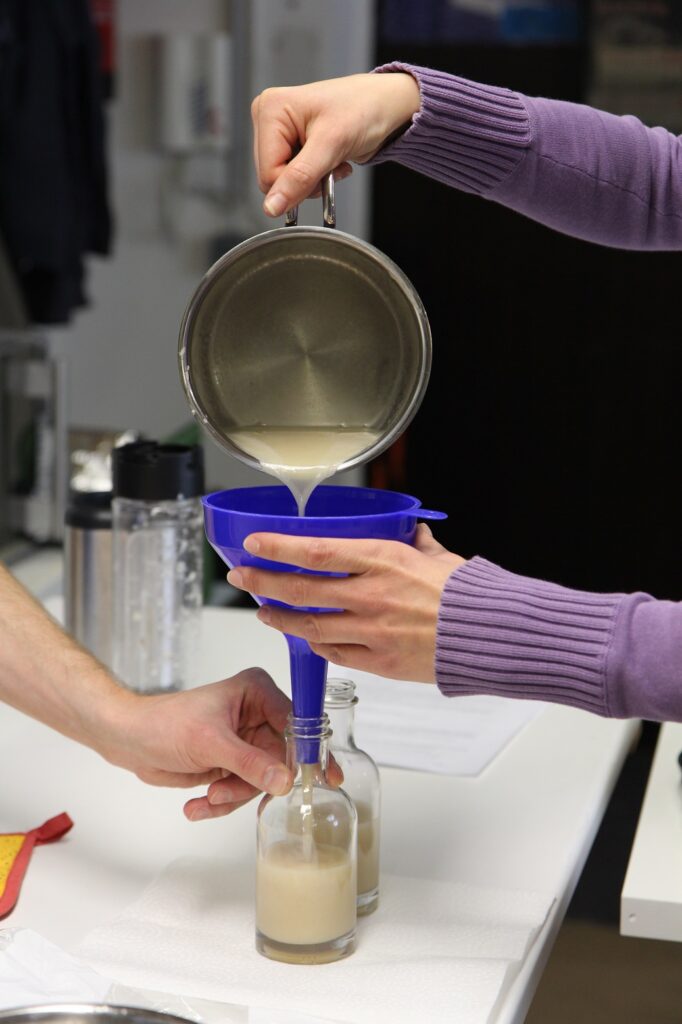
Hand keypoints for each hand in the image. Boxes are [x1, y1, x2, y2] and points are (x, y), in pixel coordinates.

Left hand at [97, 669, 292, 820]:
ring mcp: (246, 741)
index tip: (324, 777)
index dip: (310, 751)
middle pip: (280, 759)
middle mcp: (257, 715)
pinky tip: (196, 805)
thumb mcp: (210, 743)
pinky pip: (242, 790)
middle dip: (252, 783)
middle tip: (222, 792)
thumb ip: (250, 763)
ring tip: (206, 797)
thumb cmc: (165, 725)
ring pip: (261, 780)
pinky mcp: (233, 763)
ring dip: (232, 795)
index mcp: (258, 693)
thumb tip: (285, 781)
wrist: (130, 741)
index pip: (297, 723)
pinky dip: (221, 802)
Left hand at [227, 525, 465, 682]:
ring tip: (263, 611)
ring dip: (280, 618)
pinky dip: (315, 645)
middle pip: (301, 589)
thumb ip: (415, 543)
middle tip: (241, 577)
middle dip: (264, 582)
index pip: (315, 551)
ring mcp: (370, 631)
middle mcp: (369, 595)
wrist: (488, 635)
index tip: (254, 543)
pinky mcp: (377, 661)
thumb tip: (410, 531)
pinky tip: (304, 639)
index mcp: (381, 560)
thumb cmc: (465, 593)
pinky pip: (334, 653)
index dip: (278, 547)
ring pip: (309, 626)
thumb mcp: (437, 556)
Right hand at [251, 72, 419, 216]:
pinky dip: (316, 177)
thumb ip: (299, 178)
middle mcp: (269, 118)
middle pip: (272, 178)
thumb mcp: (331, 144)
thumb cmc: (364, 108)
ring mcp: (279, 132)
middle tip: (330, 162)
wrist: (385, 106)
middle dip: (304, 181)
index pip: (267, 173)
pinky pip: (294, 178)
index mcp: (270, 109)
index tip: (322, 170)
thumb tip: (272, 206)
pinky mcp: (291, 143)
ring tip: (333, 159)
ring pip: (284, 182)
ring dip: (312, 180)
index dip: (295, 183)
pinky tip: (331, 161)